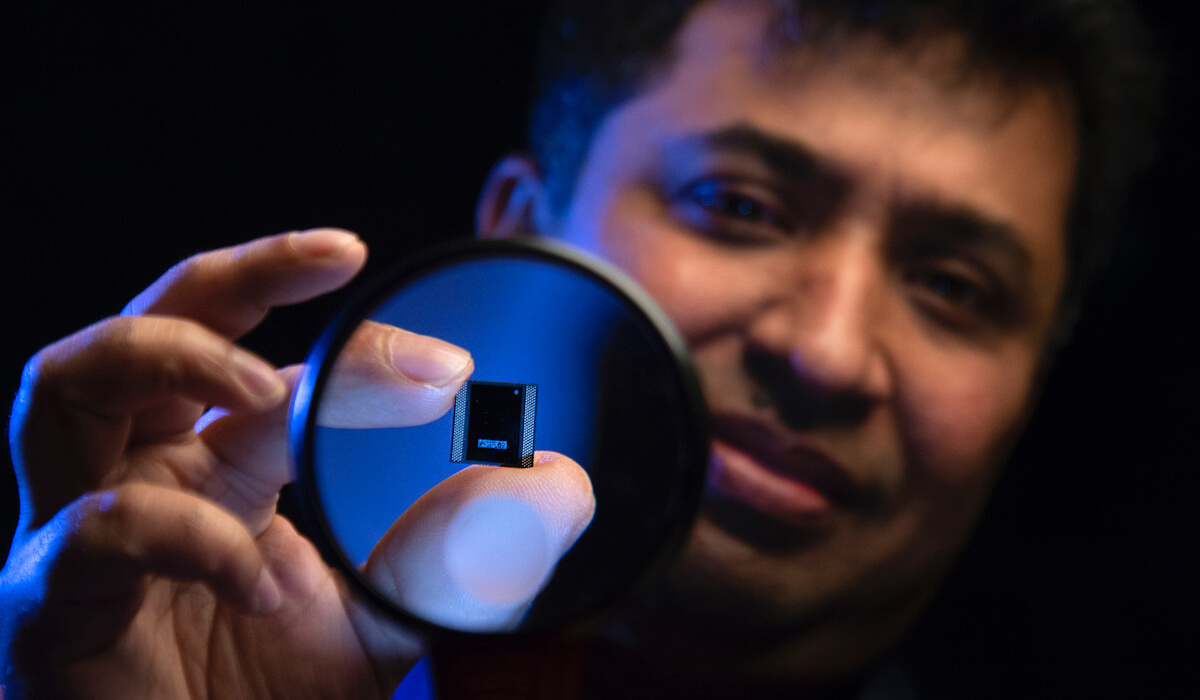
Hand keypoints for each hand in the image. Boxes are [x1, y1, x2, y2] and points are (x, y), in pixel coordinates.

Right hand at [0, 230, 592, 698]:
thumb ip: (465, 548)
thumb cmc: (277, 698)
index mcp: (220, 463)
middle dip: (239, 273)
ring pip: (67, 385)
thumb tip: (563, 481)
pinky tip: (262, 584)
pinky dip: (186, 539)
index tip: (451, 371)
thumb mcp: (393, 612)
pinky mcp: (49, 605)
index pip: (277, 367)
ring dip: (172, 358)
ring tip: (264, 387)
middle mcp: (145, 474)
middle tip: (339, 255)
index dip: (361, 350)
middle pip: (150, 324)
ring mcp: (82, 531)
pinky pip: (98, 533)